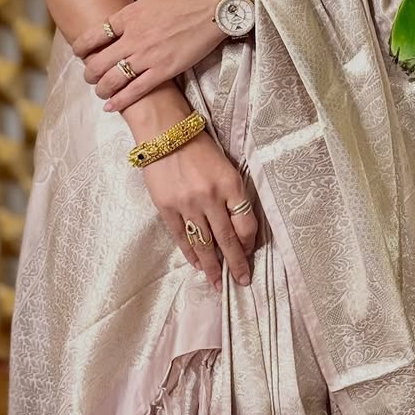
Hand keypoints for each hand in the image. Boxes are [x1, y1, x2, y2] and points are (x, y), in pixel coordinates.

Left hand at [73, 0, 226, 111]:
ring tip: (101, 92)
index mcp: (130, 15)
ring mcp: (148, 56)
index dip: (82, 47)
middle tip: (90, 77)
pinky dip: (121, 101)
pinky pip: (136, 90)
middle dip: (90, 73)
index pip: (95, 34)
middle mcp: (134, 37)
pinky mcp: (165, 70)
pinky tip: (111, 106)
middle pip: (99, 62)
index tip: (79, 53)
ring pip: (113, 79)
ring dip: (102, 88)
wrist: (219, 3)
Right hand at [143, 129, 256, 288]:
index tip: (250, 252)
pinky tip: (197, 264)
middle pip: (227, 239)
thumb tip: (238, 227)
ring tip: (217, 282)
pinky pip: (182, 237)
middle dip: (236, 264)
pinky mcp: (167, 208)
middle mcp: (211, 197)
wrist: (164, 132)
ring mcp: (188, 204)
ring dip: (212, 266)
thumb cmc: (199, 146)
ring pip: (204, 243)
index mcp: (231, 184)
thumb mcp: (225, 165)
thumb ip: (233, 194)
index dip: (249, 243)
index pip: (246, 224)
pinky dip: (190, 253)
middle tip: (242, 281)